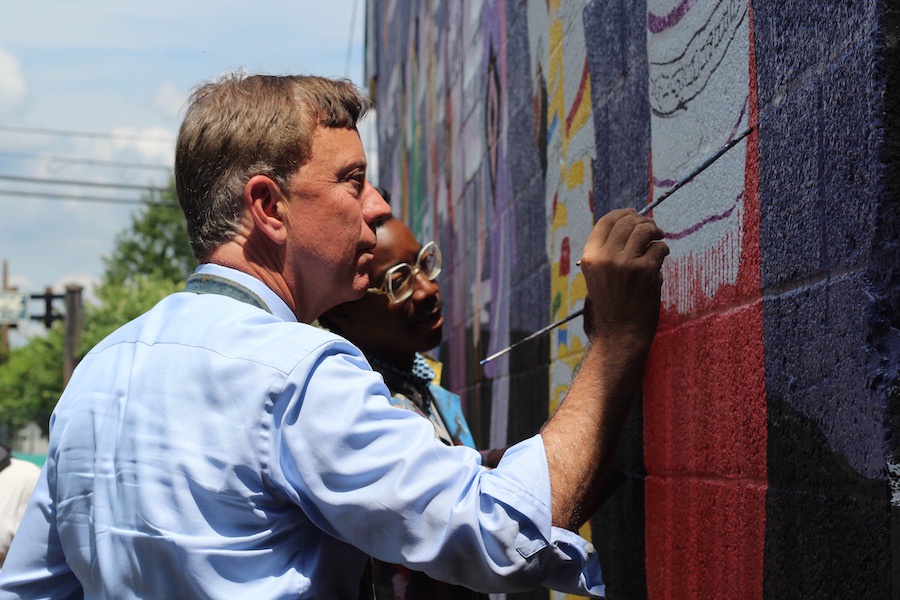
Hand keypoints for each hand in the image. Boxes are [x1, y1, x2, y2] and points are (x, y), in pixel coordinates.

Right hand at [578, 208, 667, 352]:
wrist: (620, 334)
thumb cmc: (611, 305)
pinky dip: (662, 251)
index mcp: (589, 257)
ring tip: (659, 238)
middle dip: (643, 221)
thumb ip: (607, 251)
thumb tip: (629, 223)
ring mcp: (625, 263)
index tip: (634, 213)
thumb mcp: (598, 275)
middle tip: (653, 228)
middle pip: (627, 221)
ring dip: (655, 231)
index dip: (623, 213)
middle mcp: (605, 257)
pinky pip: (659, 248)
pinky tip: (659, 259)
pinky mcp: (645, 271)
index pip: (606, 221)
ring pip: (645, 230)